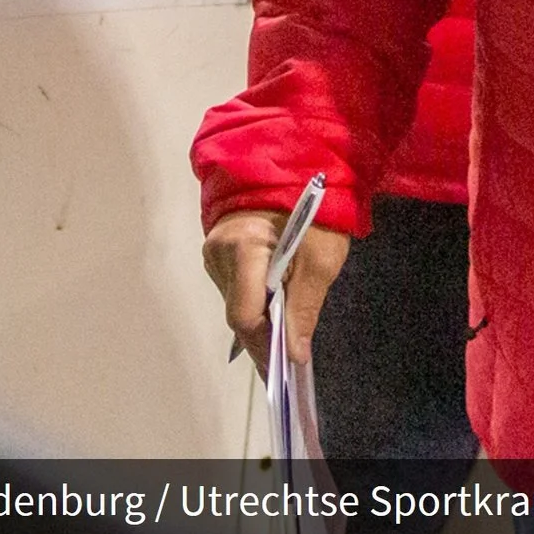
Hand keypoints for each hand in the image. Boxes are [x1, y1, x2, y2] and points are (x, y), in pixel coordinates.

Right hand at [203, 209, 350, 375]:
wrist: (297, 165)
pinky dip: (255, 299)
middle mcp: (218, 250)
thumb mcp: (321, 260)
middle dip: (264, 336)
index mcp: (243, 247)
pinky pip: (234, 285)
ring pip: (235, 300)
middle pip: (237, 310)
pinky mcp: (217, 248)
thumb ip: (304, 308)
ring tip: (285, 332)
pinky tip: (274, 305)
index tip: (285, 368)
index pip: (244, 313)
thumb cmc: (316, 208)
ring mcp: (213, 248)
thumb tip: (294, 355)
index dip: (265, 345)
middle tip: (288, 358)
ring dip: (260, 317)